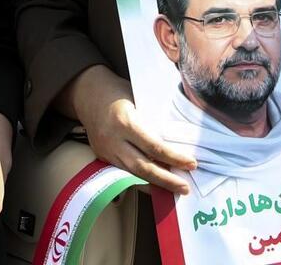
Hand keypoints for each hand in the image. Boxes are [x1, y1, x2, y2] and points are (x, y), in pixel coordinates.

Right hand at [70, 66, 195, 193]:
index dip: (174, 158)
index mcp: (125, 122)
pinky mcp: (102, 157)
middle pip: (142, 167)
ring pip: (132, 175)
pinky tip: (155, 185)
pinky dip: (141, 180)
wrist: (88, 94)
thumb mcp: (139, 99)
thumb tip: (179, 139)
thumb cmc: (119, 92)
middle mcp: (114, 140)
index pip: (154, 146)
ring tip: (174, 189)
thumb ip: (153, 120)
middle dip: (166, 180)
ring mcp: (106, 151)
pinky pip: (123, 173)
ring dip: (155, 184)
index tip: (191, 163)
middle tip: (185, 187)